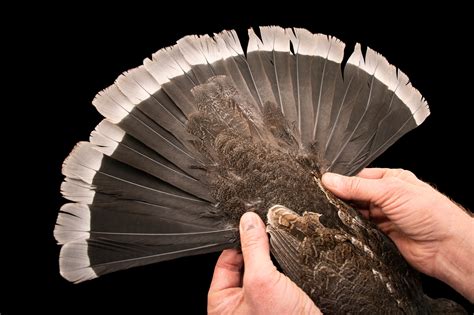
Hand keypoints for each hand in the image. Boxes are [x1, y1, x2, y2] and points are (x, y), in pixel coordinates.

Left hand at [208, 212, 320, 313]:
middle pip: (245, 263)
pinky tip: (293, 264)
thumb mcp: (262, 281)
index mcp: (223, 304)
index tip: (252, 226)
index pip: (225, 261)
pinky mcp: (281, 305)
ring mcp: (261, 305)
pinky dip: (286, 269)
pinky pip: (280, 279)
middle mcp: (240, 306)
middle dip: (258, 249)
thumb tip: (248, 221)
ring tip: (283, 250)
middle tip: (270, 235)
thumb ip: (253, 249)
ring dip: (274, 259)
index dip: (238, 241)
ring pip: (265, 270)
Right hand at [322, 168, 473, 301]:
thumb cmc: (430, 213)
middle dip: (341, 199)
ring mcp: (384, 217)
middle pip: (355, 196)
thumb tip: (330, 179)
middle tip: (324, 202)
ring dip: (345, 216)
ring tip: (331, 215)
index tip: (323, 185)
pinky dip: (351, 231)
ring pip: (356, 214)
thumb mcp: (389, 191)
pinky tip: (343, 229)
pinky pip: (360, 231)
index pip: (358, 177)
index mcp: (391, 179)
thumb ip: (357, 187)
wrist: (446, 247)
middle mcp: (387, 197)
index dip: (341, 181)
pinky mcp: (381, 236)